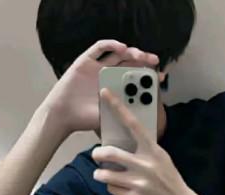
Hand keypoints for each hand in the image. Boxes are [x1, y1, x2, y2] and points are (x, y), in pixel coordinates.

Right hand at [40, 40, 158, 136]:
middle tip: (154, 62)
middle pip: (128, 63)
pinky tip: (121, 47)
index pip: (135, 77)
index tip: (161, 77)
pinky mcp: (85, 61)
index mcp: (115, 87)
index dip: (147, 75)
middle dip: (142, 61)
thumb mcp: (111, 114)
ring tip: (140, 55)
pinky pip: (99, 48)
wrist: (64, 116)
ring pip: (117, 54)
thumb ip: (124, 108)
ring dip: (130, 52)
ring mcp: (96, 67)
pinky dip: (111, 45)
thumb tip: (145, 109)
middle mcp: (107, 75)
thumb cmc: (86, 118)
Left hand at [92, 89, 199, 194]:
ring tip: (103, 174)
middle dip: (97, 154)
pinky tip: (120, 187)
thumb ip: (146, 149)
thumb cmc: (170, 179)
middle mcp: (145, 165)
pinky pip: (111, 188)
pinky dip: (112, 187)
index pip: (133, 124)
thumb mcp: (162, 159)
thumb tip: (125, 140)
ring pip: (104, 174)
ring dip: (100, 173)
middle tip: (97, 155)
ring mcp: (138, 182)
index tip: (105, 93)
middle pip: (109, 153)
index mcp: (153, 151)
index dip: (118, 107)